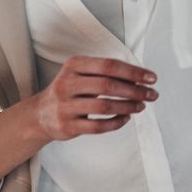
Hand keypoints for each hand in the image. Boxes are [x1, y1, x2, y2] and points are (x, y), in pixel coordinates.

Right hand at [27, 56, 157, 142]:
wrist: (40, 114)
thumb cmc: (69, 91)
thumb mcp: (80, 74)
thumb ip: (105, 73)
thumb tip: (140, 78)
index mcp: (73, 65)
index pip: (108, 65)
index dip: (133, 72)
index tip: (151, 78)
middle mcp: (66, 84)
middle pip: (107, 85)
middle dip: (134, 90)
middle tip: (151, 94)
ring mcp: (65, 106)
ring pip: (103, 107)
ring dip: (128, 107)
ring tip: (141, 106)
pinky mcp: (67, 126)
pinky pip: (97, 126)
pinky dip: (116, 123)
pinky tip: (126, 118)